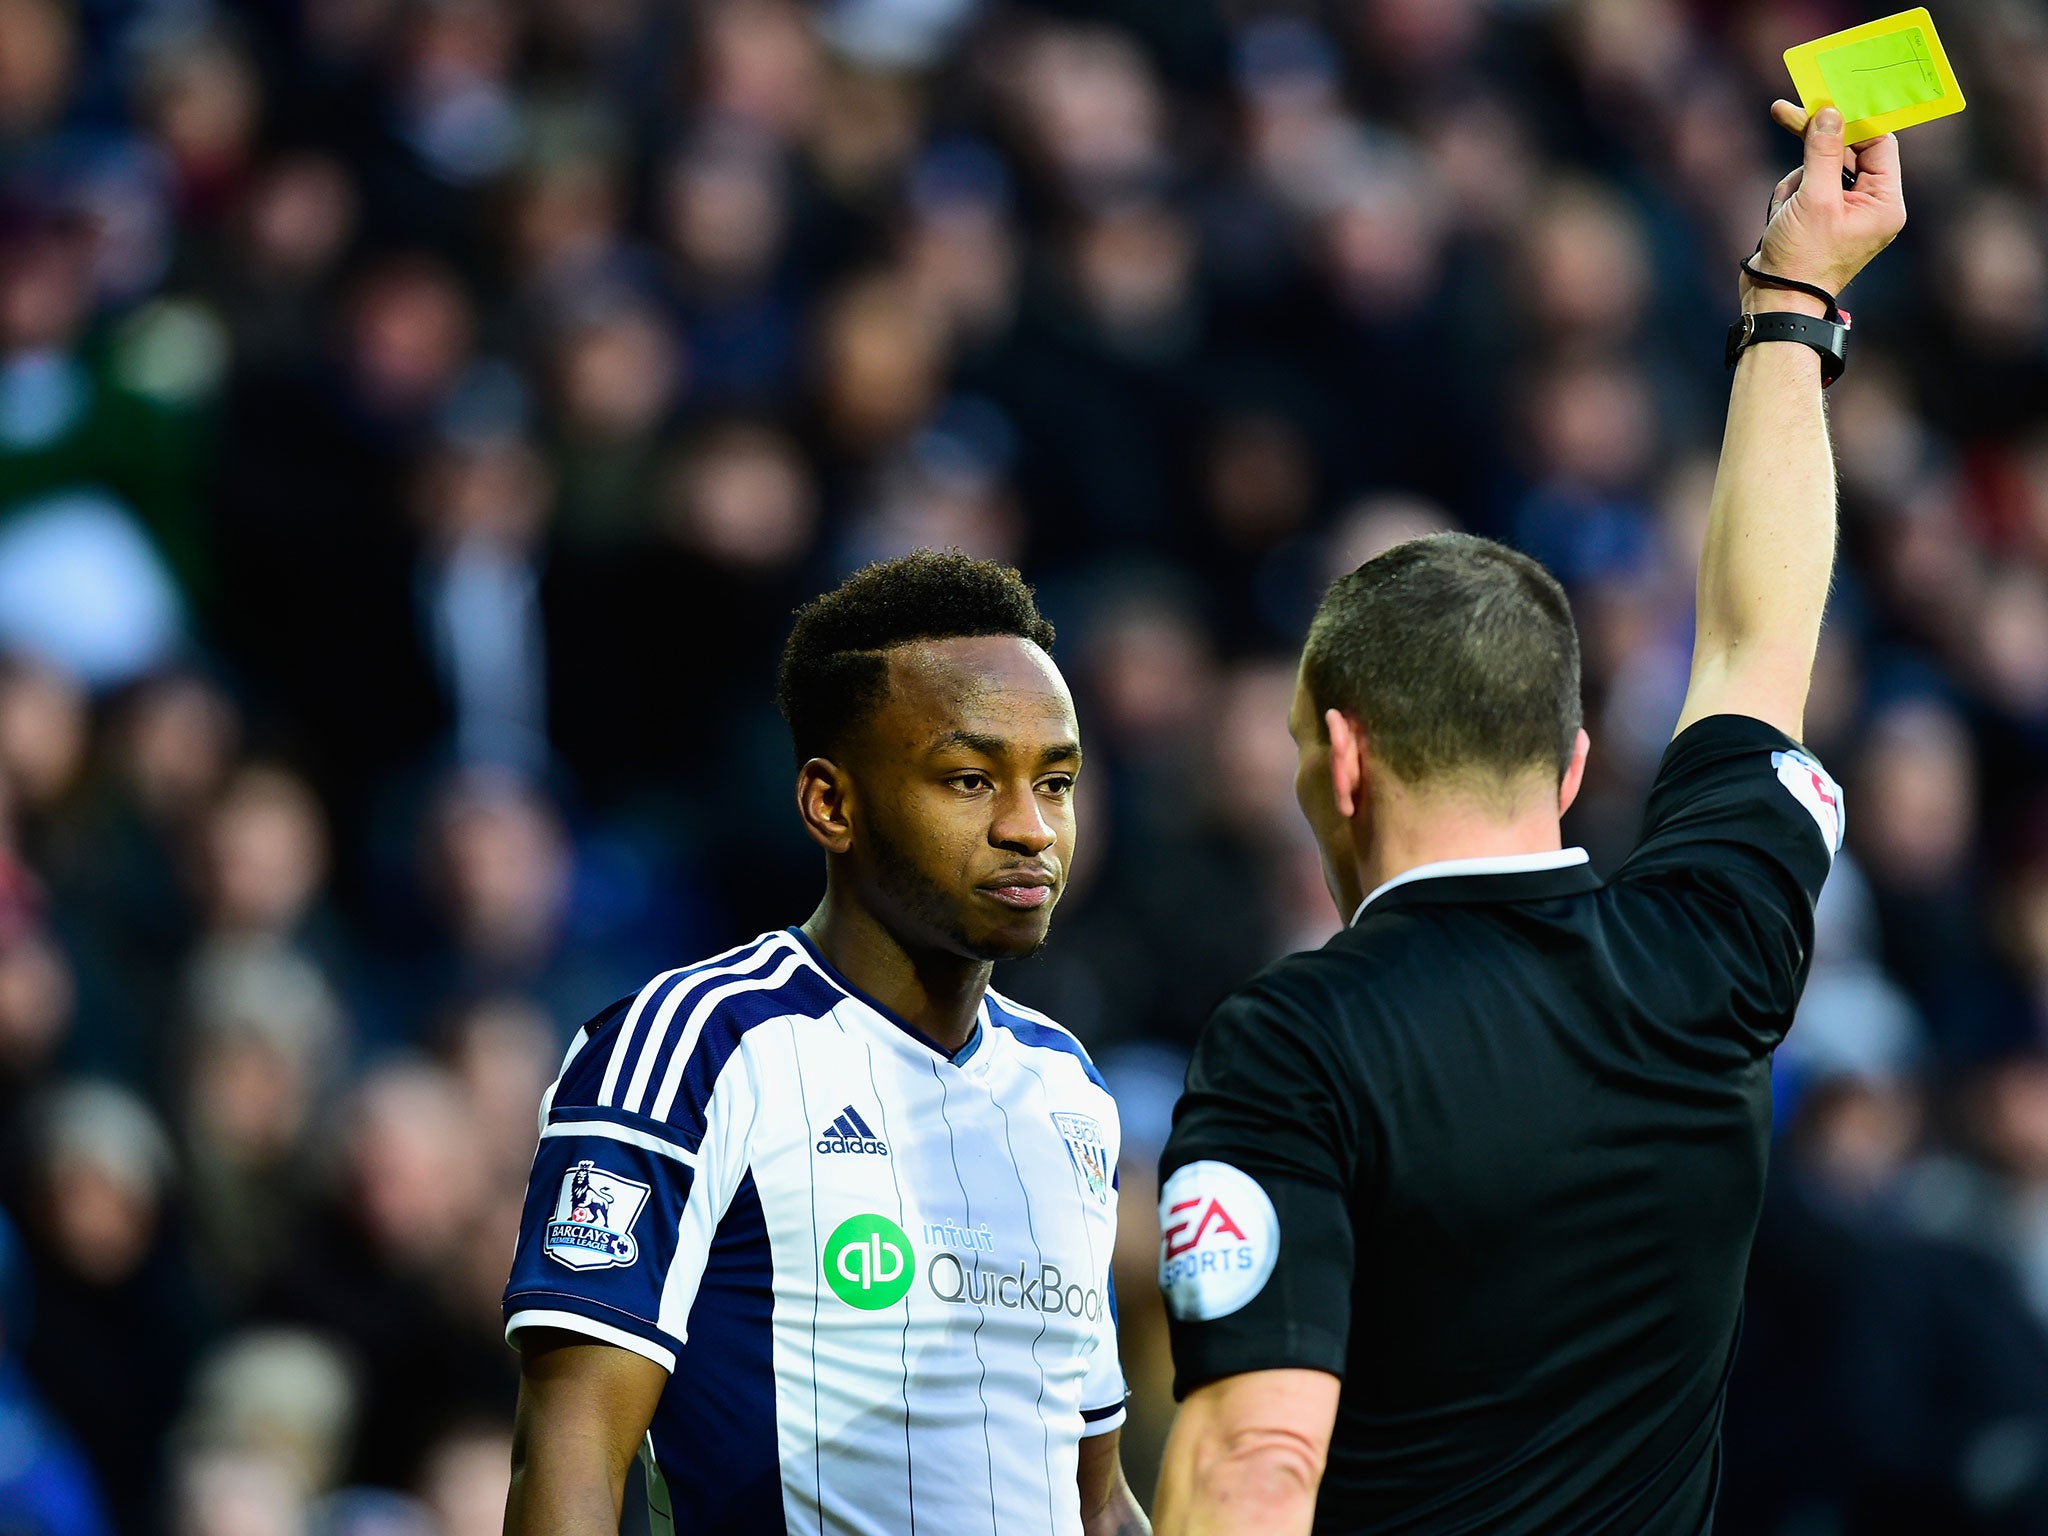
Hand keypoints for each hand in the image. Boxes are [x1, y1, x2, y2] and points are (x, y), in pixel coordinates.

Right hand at [1741, 101, 1905, 311]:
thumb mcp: (1813, 199)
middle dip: (1814, 145)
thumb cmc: (1800, 259)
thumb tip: (1829, 112)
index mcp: (1884, 202)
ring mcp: (1844, 213)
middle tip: (1786, 112)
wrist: (1775, 304)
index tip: (1824, 100)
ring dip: (1796, 180)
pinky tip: (1780, 218)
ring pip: (1819, 168)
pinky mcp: (1820, 219)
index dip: (1851, 120)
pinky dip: (1788, 196)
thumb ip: (1822, 151)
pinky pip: (1805, 188)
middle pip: (1847, 152)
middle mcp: (1870, 205)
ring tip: (1785, 209)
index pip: (1877, 142)